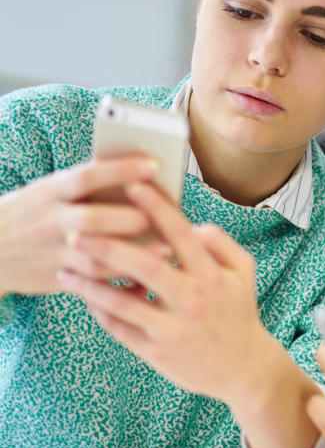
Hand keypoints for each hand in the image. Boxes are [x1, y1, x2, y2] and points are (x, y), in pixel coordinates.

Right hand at [0, 156, 156, 294]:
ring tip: (166, 249)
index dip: (121, 170)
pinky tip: (147, 275)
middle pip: (92, 219)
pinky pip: (92, 282)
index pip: (87, 176)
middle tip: (160, 216)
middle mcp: (51, 220)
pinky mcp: (57, 278)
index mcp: (52, 191)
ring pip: (94, 257)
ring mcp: (53, 251)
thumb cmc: (37, 211)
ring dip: (131, 255)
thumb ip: (90, 184)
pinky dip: (120, 280)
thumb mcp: (51, 190)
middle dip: (128, 219)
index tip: (154, 165)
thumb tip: (144, 171)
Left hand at [56, 181, 276, 401]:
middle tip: (77, 231)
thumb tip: (189, 224)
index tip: (132, 186)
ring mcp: (173, 328)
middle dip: (108, 247)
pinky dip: (99, 311)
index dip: (157, 208)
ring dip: (90, 284)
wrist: (242, 368)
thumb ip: (220, 242)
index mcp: (212, 275)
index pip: (181, 235)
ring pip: (122, 302)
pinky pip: (119, 328)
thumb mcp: (244, 271)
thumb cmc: (238, 312)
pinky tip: (85, 296)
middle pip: (144, 267)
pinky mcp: (157, 352)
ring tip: (65, 268)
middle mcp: (193, 300)